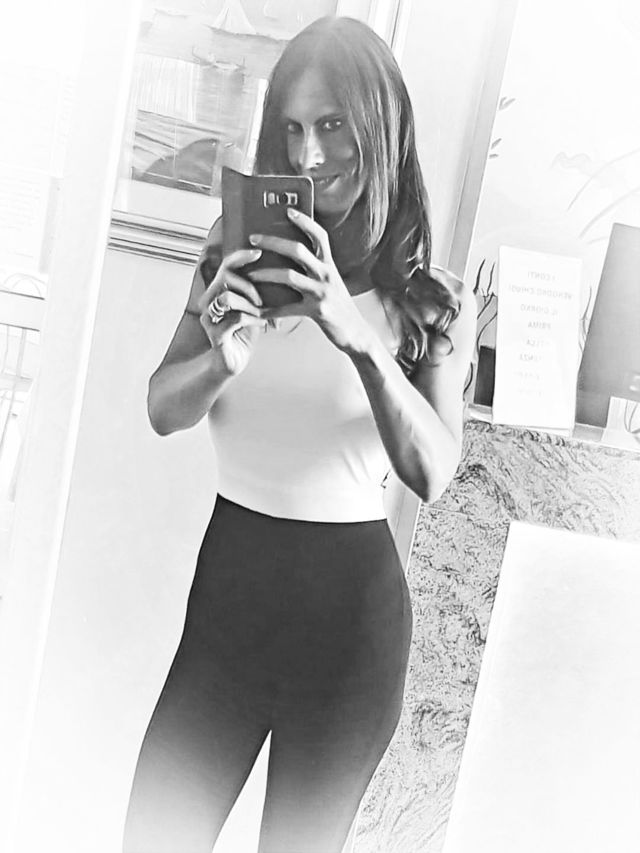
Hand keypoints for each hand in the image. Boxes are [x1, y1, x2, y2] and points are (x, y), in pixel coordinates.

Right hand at [197, 247, 266, 375]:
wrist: (235, 360)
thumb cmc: (244, 331)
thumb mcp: (253, 305)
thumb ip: (258, 288)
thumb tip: (279, 267)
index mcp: (217, 290)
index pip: (225, 265)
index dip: (240, 256)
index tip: (258, 253)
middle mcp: (208, 301)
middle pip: (224, 277)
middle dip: (248, 285)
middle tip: (262, 299)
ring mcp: (209, 318)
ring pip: (227, 298)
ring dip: (249, 304)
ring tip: (261, 312)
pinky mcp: (215, 335)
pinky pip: (236, 319)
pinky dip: (253, 319)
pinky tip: (263, 323)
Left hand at [246, 209, 372, 354]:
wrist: (355, 332)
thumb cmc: (338, 306)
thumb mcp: (331, 282)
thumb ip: (316, 269)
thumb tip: (292, 257)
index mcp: (329, 264)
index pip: (319, 236)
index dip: (305, 221)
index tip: (287, 211)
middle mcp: (327, 274)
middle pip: (298, 250)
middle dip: (273, 242)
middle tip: (253, 238)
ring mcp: (322, 292)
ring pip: (289, 276)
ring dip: (266, 274)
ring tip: (249, 274)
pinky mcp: (316, 311)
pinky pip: (288, 308)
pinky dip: (270, 310)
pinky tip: (257, 311)